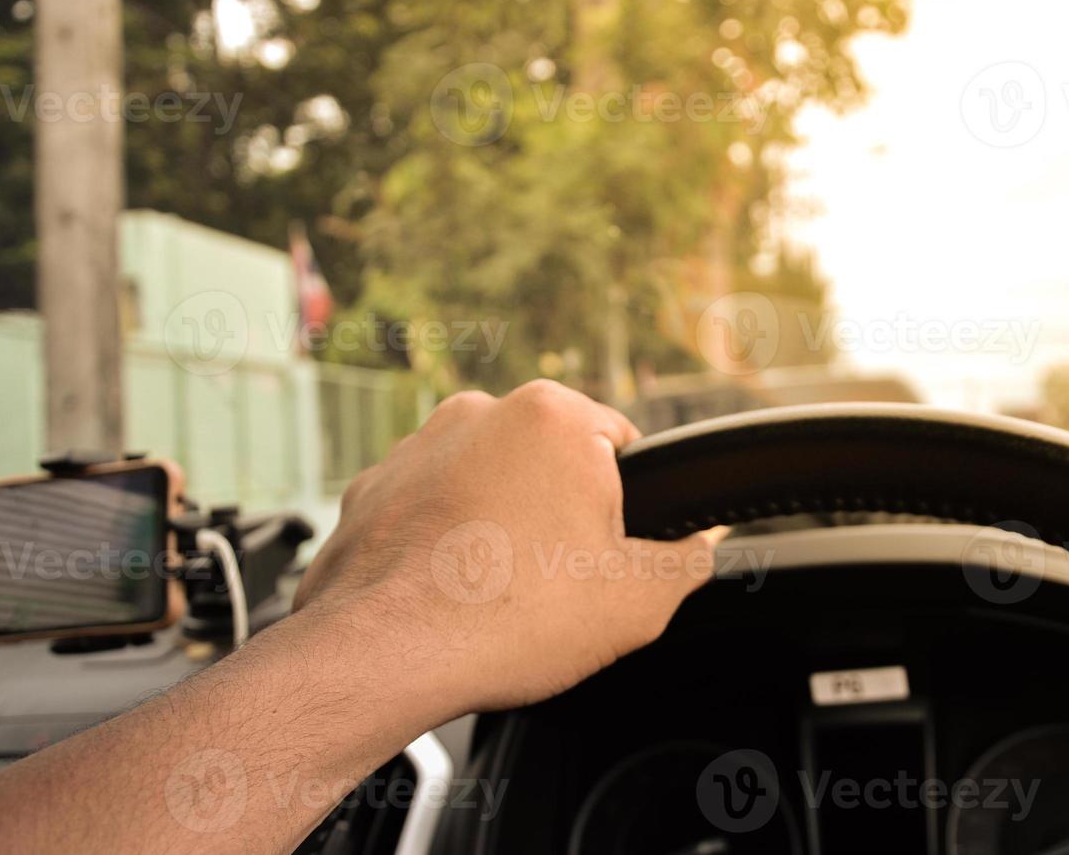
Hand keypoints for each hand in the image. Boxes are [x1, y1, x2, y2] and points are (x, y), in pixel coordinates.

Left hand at [294, 379, 722, 717]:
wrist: (384, 656)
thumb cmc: (506, 618)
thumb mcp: (638, 601)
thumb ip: (686, 560)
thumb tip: (696, 546)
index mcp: (552, 416)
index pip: (620, 444)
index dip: (625, 508)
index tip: (606, 554)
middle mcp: (478, 413)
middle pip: (548, 463)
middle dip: (556, 515)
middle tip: (554, 584)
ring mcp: (416, 449)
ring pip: (485, 485)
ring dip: (497, 527)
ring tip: (496, 595)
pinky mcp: (372, 491)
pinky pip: (428, 513)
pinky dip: (441, 546)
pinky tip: (448, 596)